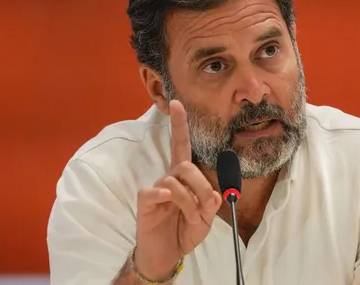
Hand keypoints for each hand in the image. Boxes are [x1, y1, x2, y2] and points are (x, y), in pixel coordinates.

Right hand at [134, 100, 221, 279]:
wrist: (166, 254)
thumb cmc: (183, 231)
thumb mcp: (204, 219)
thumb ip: (210, 205)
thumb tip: (213, 196)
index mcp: (183, 178)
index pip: (181, 146)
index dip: (180, 126)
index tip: (178, 104)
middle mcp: (169, 178)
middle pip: (186, 165)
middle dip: (201, 185)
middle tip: (206, 207)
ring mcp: (156, 189)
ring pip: (175, 180)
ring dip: (190, 201)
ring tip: (192, 218)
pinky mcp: (145, 203)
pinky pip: (153, 191)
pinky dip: (163, 193)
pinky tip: (166, 199)